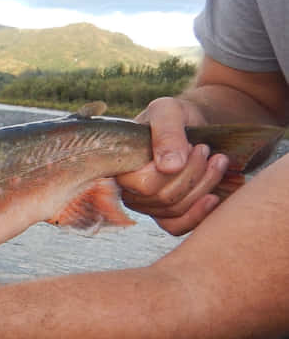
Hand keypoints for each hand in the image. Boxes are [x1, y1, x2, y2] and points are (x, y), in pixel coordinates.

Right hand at [117, 97, 229, 235]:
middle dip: (194, 174)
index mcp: (120, 164)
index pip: (142, 184)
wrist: (195, 124)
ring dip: (203, 186)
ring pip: (174, 211)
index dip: (173, 172)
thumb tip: (168, 167)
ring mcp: (146, 204)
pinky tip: (214, 197)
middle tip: (206, 150)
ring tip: (218, 161)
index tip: (196, 147)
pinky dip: (198, 214)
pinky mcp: (164, 214)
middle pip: (162, 198)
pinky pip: (176, 227)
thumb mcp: (169, 111)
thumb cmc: (177, 115)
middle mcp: (127, 189)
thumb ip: (166, 132)